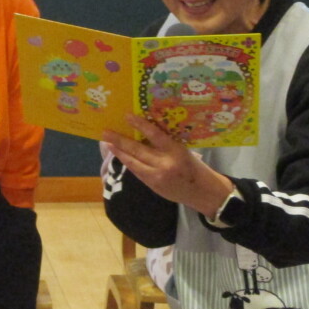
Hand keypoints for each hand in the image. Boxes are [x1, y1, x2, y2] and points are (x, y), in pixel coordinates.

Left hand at [102, 114, 233, 218]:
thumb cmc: (194, 167)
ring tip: (107, 143)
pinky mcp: (153, 185)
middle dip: (120, 141)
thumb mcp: (183, 150)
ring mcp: (157, 176)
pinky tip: (120, 155)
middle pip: (138, 150)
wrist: (203, 192)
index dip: (139, 125)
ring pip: (133, 162)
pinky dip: (128, 162)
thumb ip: (166, 144)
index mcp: (176, 150)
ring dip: (119, 152)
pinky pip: (137, 171)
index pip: (155, 134)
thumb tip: (144, 134)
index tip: (127, 116)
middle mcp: (165, 163)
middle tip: (105, 132)